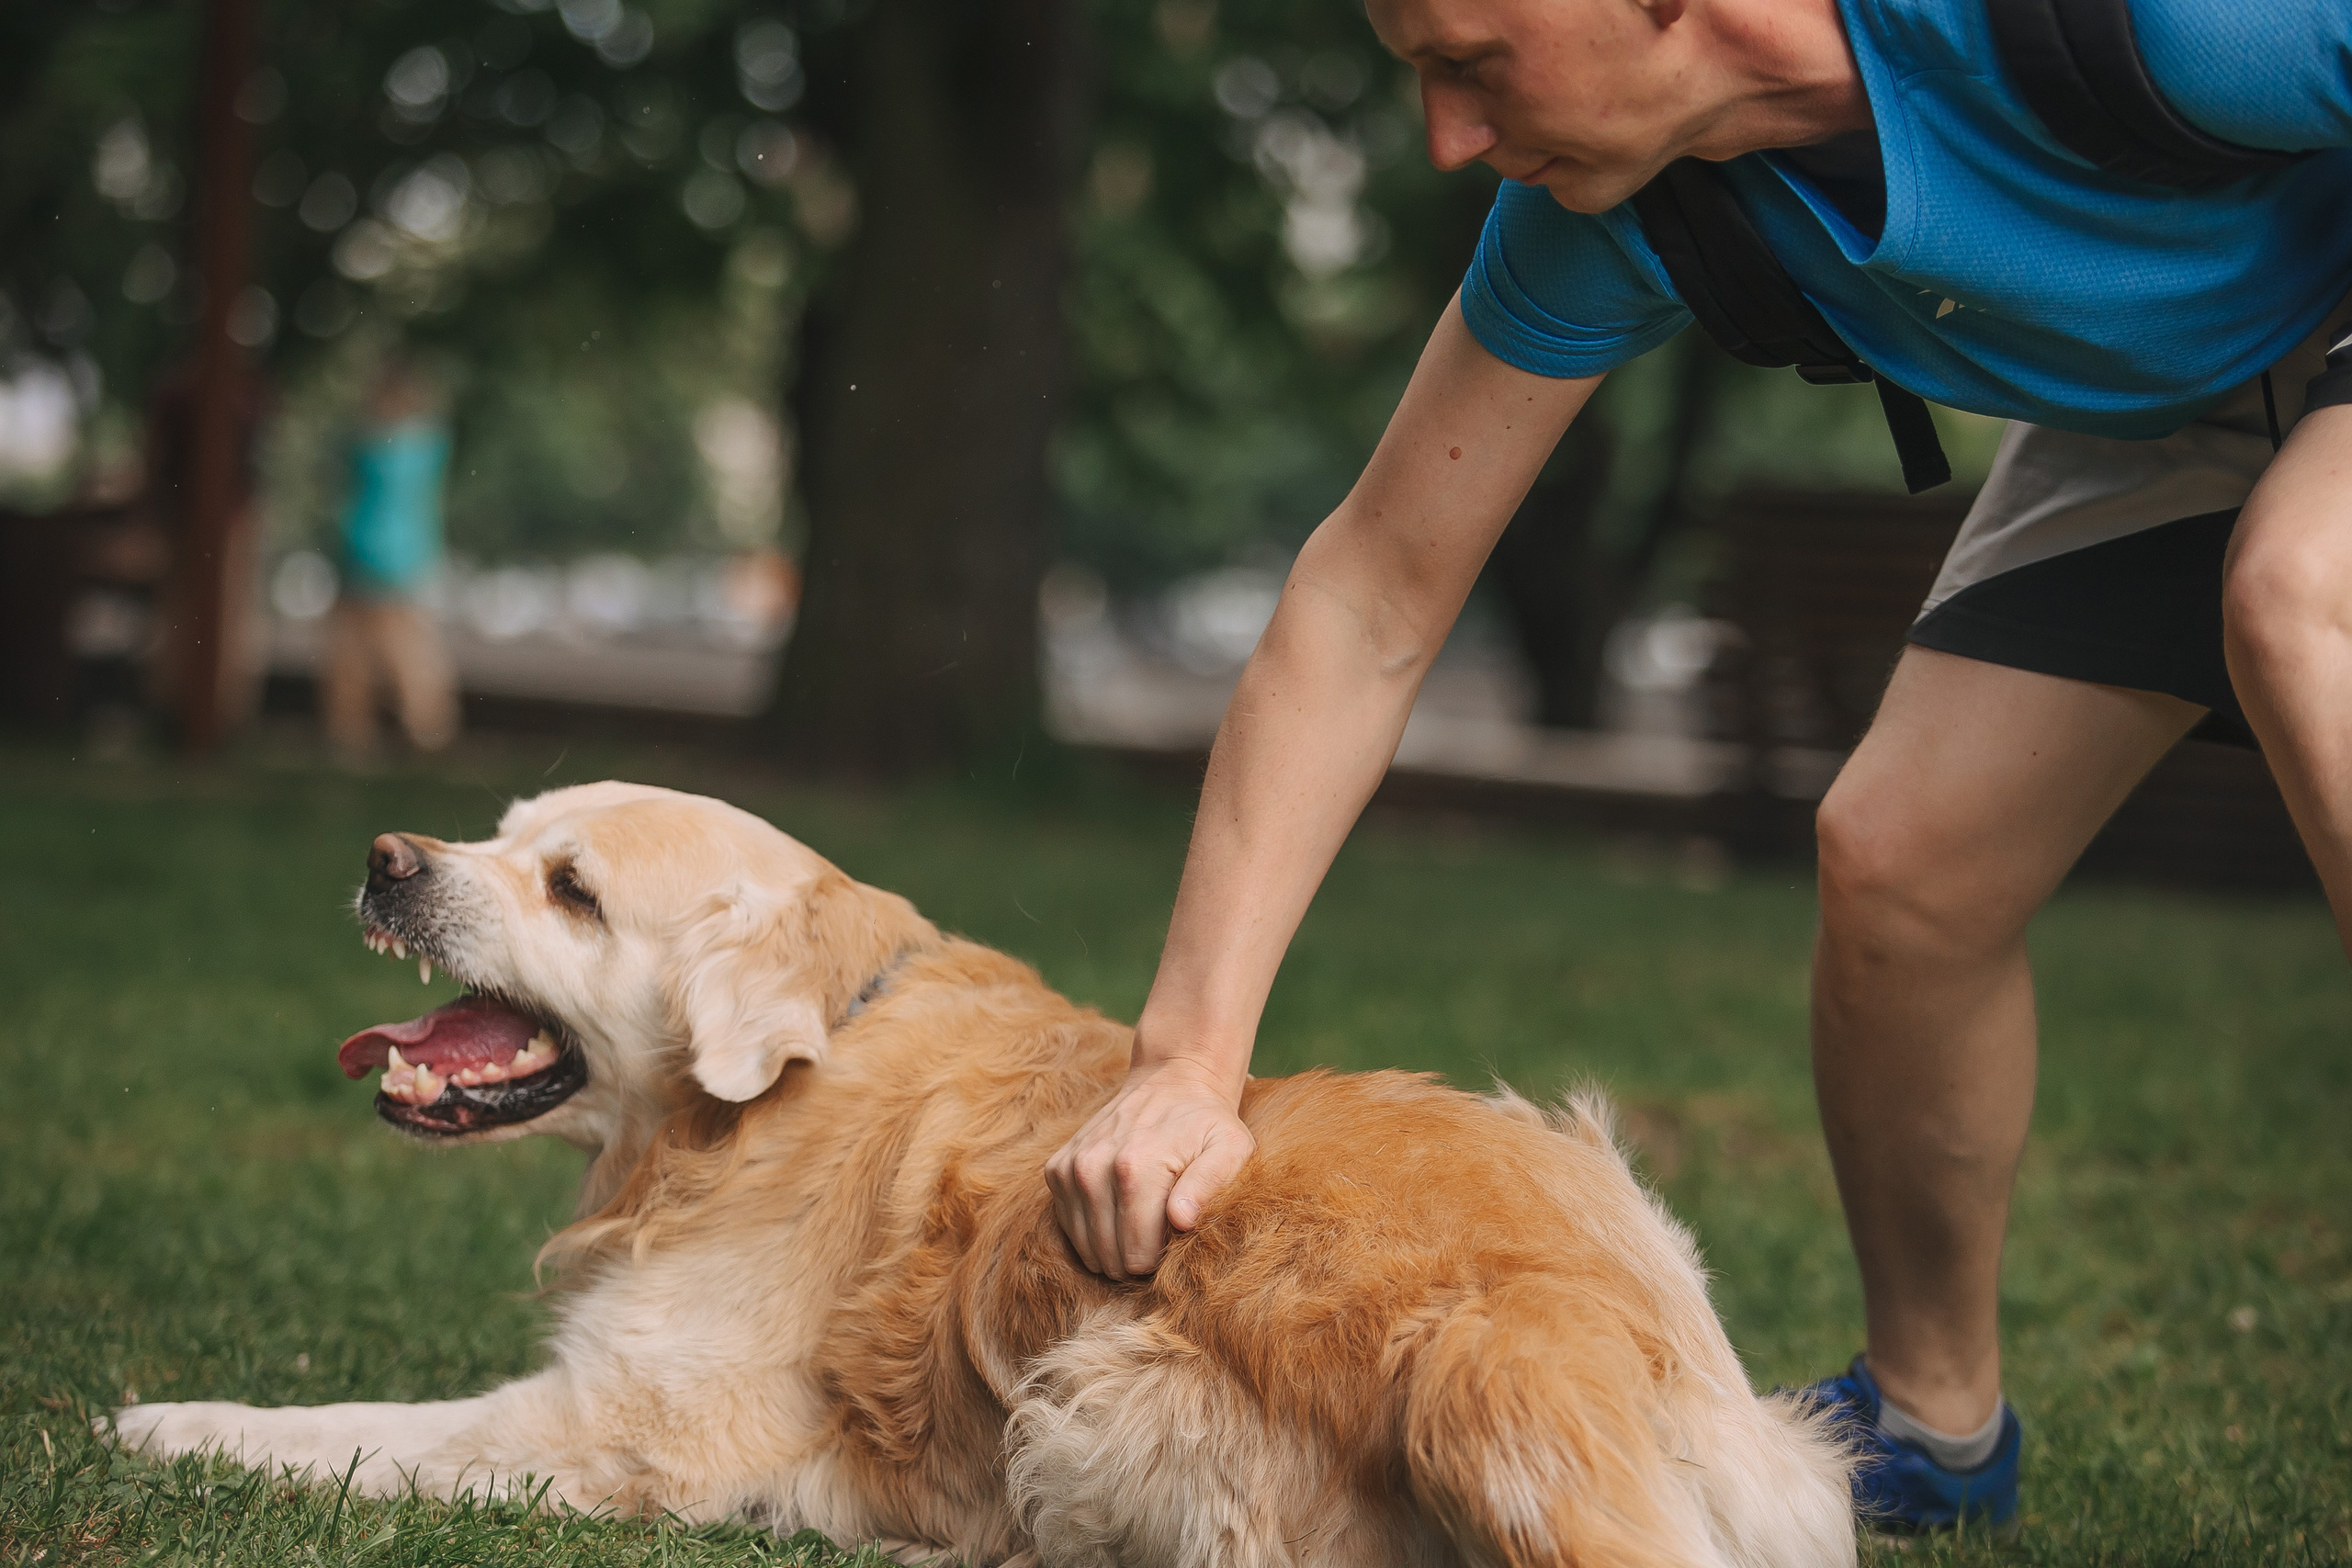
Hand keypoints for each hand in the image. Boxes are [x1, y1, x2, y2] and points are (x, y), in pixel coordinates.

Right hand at [1045, 1055, 1255, 1278]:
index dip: (1160, 1259)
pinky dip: (1093, 1231)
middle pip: (1110, 1256)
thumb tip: (1180, 1220)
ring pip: (1086, 1248)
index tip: (1176, 1239)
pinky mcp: (1056, 1169)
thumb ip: (1209, 1184)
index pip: (1136, 1254)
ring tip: (1141, 1223)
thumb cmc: (1205, 1123)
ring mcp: (1070, 1168)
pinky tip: (1118, 1213)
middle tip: (1160, 1232)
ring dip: (1113, 1247)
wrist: (1171, 1081)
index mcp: (1135, 1167)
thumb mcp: (1229, 1148)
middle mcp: (1093, 1168)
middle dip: (1137, 1257)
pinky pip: (1068, 1228)